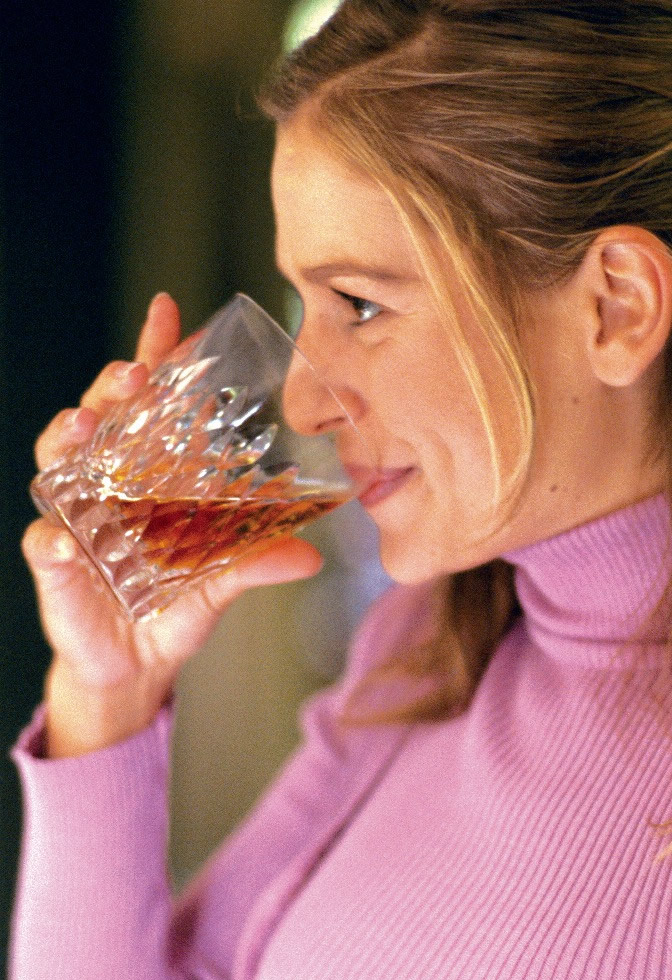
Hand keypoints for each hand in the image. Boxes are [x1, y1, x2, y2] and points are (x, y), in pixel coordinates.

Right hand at [23, 293, 323, 757]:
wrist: (140, 664)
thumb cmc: (177, 607)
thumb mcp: (222, 581)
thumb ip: (259, 563)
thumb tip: (312, 555)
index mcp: (148, 477)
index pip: (149, 405)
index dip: (155, 355)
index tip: (168, 309)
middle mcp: (107, 486)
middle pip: (100, 419)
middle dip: (111, 389)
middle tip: (133, 373)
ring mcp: (76, 520)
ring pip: (57, 464)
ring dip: (67, 440)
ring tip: (83, 425)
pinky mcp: (55, 567)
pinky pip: (45, 548)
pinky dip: (50, 544)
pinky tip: (60, 543)